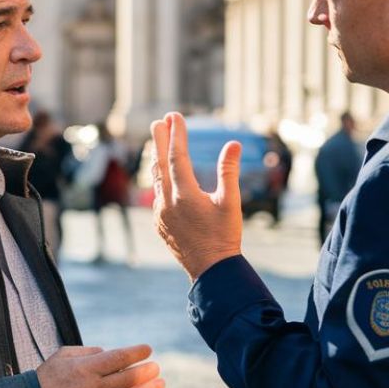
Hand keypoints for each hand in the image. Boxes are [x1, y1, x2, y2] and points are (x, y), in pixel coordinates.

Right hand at [36, 345, 163, 387]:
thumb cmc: (47, 380)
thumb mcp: (63, 356)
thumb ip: (88, 352)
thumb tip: (110, 353)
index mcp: (85, 369)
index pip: (119, 358)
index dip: (137, 353)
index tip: (148, 349)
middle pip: (130, 380)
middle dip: (148, 372)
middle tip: (157, 368)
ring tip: (161, 385)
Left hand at [150, 112, 242, 279]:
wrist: (211, 270)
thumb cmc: (224, 236)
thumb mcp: (231, 202)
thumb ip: (229, 172)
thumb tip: (234, 144)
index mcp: (185, 195)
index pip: (177, 157)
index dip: (176, 135)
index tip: (175, 117)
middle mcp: (167, 202)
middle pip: (160, 164)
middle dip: (159, 140)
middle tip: (159, 121)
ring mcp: (160, 214)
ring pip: (155, 179)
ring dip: (156, 158)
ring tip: (156, 141)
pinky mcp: (159, 224)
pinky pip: (156, 196)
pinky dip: (158, 179)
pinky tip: (160, 174)